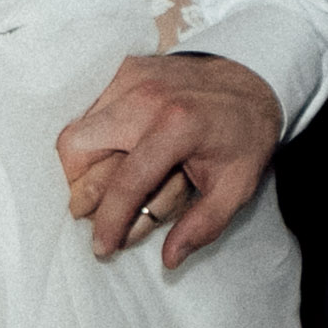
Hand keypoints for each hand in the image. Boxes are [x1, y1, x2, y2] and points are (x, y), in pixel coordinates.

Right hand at [53, 50, 280, 267]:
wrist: (252, 77)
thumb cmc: (244, 134)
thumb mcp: (238, 185)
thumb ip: (205, 224)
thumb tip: (170, 259)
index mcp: (176, 127)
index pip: (124, 182)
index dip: (109, 222)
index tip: (102, 248)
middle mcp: (145, 97)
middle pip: (77, 147)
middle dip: (79, 188)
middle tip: (95, 211)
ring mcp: (130, 77)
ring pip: (76, 128)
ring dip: (82, 164)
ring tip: (105, 184)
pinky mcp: (122, 68)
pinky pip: (88, 110)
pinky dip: (91, 137)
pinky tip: (112, 153)